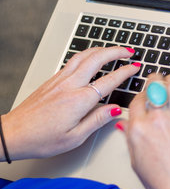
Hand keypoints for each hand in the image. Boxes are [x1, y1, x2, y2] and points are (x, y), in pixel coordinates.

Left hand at [1, 46, 139, 159]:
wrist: (15, 133)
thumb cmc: (41, 138)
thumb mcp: (75, 137)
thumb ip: (97, 120)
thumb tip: (114, 110)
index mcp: (79, 101)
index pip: (108, 81)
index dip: (124, 72)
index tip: (134, 68)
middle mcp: (69, 86)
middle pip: (97, 59)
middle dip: (115, 52)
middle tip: (128, 51)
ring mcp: (59, 80)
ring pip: (83, 55)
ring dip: (101, 49)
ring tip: (112, 50)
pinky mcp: (52, 80)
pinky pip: (72, 61)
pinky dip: (86, 55)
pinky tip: (89, 57)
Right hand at [119, 74, 169, 188]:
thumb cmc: (163, 183)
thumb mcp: (137, 163)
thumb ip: (130, 140)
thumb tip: (125, 126)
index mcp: (138, 130)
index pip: (136, 101)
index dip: (140, 95)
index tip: (144, 95)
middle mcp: (157, 120)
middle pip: (154, 87)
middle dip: (155, 80)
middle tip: (157, 79)